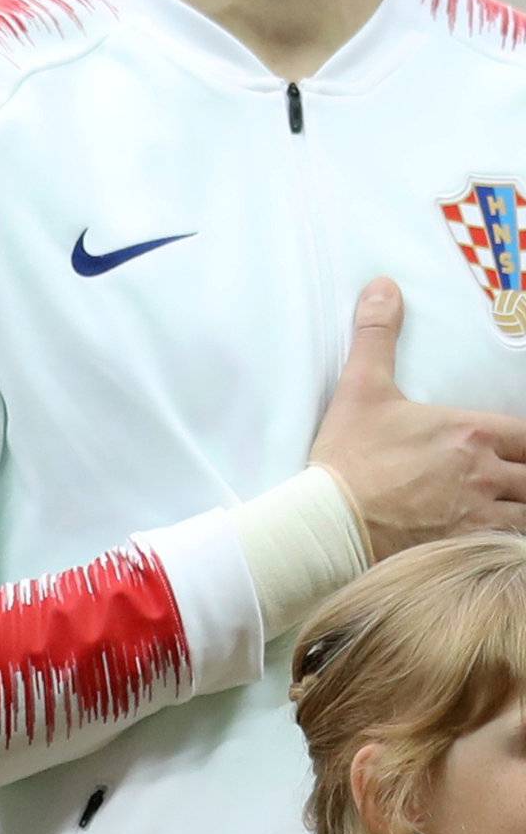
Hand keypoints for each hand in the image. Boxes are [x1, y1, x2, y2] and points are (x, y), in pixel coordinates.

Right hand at [310, 278, 525, 559]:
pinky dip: (512, 540)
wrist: (328, 520)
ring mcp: (480, 514)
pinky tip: (498, 537)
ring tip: (508, 505)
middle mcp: (485, 472)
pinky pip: (513, 545)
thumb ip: (377, 336)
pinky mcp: (468, 547)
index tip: (517, 447)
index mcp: (470, 432)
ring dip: (521, 508)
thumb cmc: (348, 457)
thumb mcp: (360, 389)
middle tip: (511, 476)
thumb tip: (383, 285)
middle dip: (525, 476)